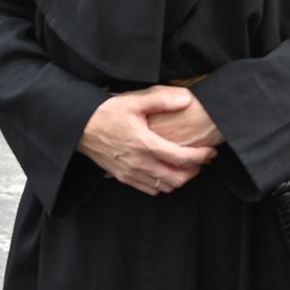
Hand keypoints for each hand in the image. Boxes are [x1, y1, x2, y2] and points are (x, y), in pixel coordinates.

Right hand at [77, 86, 217, 196]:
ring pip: (164, 187)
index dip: (201, 157)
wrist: (79, 126)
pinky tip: (165, 172)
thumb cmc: (106, 111)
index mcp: (145, 144)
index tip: (211, 152)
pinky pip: (149, 190)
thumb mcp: (134, 100)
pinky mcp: (123, 178)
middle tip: (201, 161)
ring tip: (185, 166)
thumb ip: (161, 99)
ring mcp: (130, 173)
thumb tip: (187, 99)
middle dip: (194, 171)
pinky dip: (162, 185)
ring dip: (179, 179)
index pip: (181, 158)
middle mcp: (139, 163)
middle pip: (177, 178)